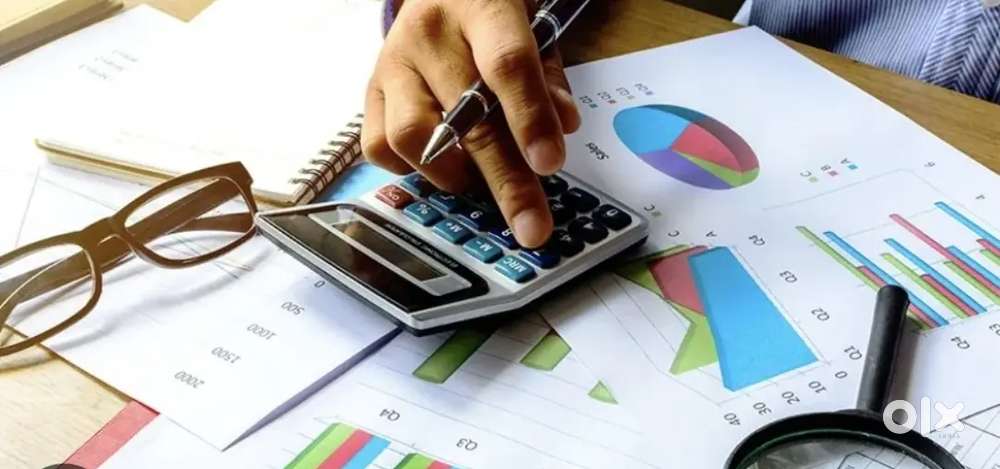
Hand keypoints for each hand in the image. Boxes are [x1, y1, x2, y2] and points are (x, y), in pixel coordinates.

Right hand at [362, 0, 580, 247]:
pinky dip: (411, 168)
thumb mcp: (535, 25)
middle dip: (504, 180)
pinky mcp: (371, 91)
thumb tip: (561, 128)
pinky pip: (379, 146)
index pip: (506, 65)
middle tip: (530, 225)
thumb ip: (549, 77)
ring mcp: (393, 63)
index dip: (529, 119)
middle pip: (466, 117)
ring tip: (478, 180)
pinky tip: (441, 164)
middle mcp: (429, 33)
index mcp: (482, 5)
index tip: (549, 165)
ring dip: (451, 173)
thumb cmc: (493, 13)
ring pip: (410, 136)